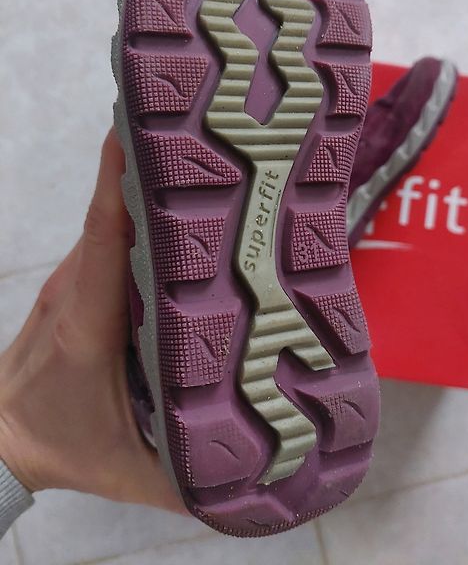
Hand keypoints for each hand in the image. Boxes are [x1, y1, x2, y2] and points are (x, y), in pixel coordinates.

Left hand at [0, 129, 183, 512]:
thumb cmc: (65, 446)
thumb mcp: (138, 473)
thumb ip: (199, 475)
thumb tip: (270, 467)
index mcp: (89, 323)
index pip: (105, 237)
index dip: (122, 181)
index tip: (144, 130)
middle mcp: (79, 286)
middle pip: (116, 212)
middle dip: (155, 164)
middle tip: (202, 125)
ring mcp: (77, 276)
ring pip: (116, 217)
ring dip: (152, 183)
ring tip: (206, 156)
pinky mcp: (83, 276)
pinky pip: (114, 231)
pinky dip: (144, 208)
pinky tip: (185, 204)